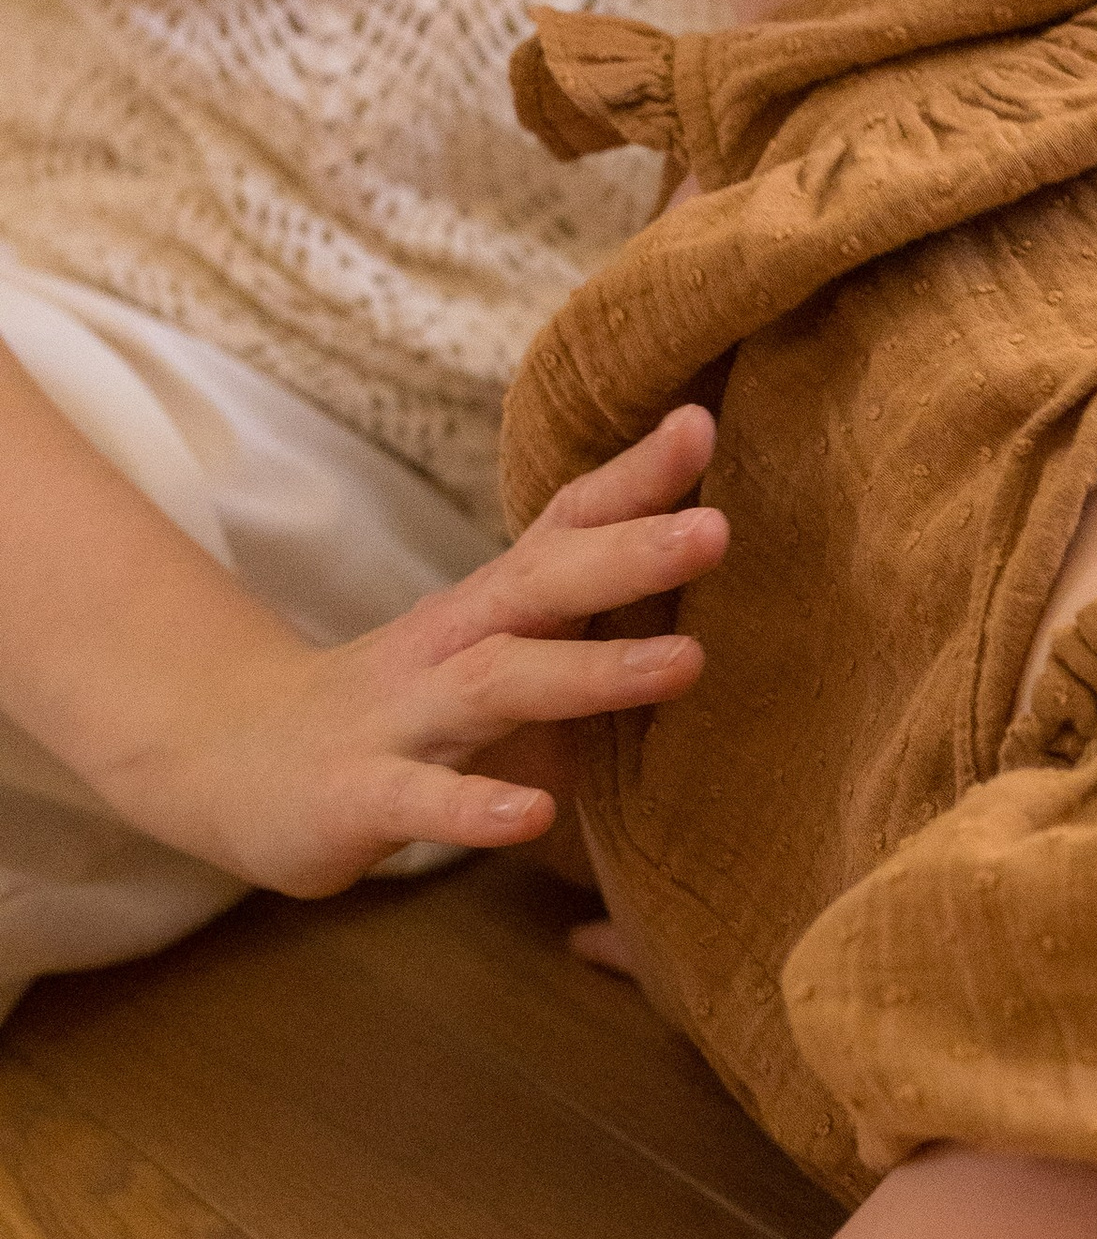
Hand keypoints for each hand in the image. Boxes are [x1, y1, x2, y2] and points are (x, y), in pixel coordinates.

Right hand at [93, 407, 728, 897]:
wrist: (233, 763)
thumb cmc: (403, 711)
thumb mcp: (501, 657)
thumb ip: (590, 632)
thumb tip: (721, 603)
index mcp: (491, 606)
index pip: (565, 526)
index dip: (633, 478)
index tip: (703, 423)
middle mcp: (448, 644)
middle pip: (540, 584)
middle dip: (628, 554)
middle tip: (715, 530)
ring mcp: (402, 717)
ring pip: (496, 683)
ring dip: (591, 673)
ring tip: (685, 664)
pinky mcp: (359, 796)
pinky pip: (421, 801)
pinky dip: (476, 808)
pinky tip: (533, 815)